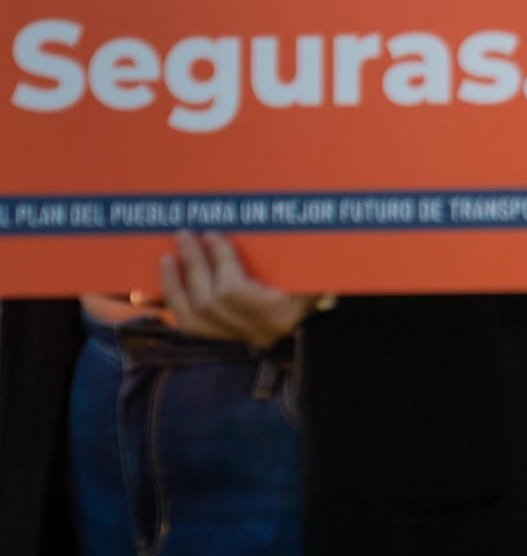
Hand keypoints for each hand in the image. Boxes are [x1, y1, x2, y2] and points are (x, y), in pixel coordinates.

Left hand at [159, 231, 318, 348]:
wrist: (329, 315)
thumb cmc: (322, 277)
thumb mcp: (315, 264)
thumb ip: (298, 247)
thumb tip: (275, 216)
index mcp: (280, 314)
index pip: (233, 291)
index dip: (218, 261)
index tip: (212, 234)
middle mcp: (258, 333)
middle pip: (209, 303)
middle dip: (193, 266)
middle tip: (185, 236)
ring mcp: (243, 340)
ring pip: (194, 320)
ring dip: (176, 287)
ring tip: (168, 258)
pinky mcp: (232, 339)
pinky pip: (195, 328)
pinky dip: (177, 304)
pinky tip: (170, 283)